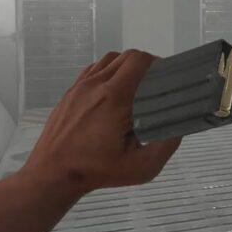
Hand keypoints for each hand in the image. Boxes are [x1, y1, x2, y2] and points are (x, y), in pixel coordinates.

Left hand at [21, 50, 181, 196]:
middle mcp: (96, 85)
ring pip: (110, 60)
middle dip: (145, 65)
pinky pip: (93, 69)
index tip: (166, 79)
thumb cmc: (97, 171)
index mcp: (115, 98)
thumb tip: (179, 127)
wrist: (52, 174)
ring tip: (135, 87)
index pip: (140, 61)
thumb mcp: (141, 168)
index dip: (157, 64)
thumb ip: (166, 146)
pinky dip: (108, 72)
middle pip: (127, 56)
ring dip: (126, 66)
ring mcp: (80, 87)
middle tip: (154, 85)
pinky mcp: (70, 93)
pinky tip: (113, 92)